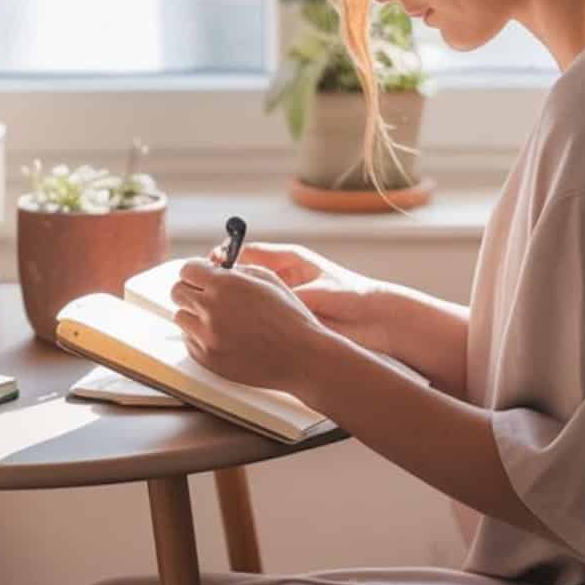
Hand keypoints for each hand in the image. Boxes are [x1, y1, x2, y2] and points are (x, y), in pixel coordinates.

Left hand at [171, 258, 326, 393]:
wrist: (302, 357)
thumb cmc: (289, 317)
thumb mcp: (267, 279)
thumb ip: (236, 270)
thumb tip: (214, 267)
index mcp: (225, 285)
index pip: (187, 270)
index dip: (196, 271)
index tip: (201, 276)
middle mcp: (211, 309)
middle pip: (176, 292)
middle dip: (190, 290)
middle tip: (206, 295)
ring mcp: (207, 337)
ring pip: (181, 317)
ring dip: (194, 314)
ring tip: (219, 318)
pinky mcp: (207, 359)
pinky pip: (189, 341)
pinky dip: (200, 337)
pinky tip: (224, 336)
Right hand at [207, 241, 392, 355]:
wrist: (377, 320)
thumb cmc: (352, 295)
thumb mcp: (313, 291)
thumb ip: (283, 293)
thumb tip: (250, 295)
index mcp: (290, 261)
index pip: (247, 253)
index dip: (225, 259)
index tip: (210, 267)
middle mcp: (284, 278)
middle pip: (243, 276)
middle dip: (224, 284)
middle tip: (206, 293)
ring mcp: (284, 299)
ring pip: (249, 299)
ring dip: (235, 306)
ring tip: (218, 313)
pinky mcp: (288, 318)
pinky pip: (261, 318)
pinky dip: (248, 323)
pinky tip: (237, 331)